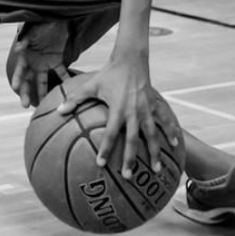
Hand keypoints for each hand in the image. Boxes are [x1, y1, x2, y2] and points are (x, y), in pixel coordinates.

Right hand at [7, 21, 70, 107]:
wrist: (56, 16)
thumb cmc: (41, 21)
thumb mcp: (32, 28)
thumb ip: (25, 37)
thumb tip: (18, 49)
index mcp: (25, 54)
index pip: (20, 69)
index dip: (17, 78)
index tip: (16, 88)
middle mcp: (33, 61)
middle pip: (28, 80)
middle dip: (26, 92)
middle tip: (25, 105)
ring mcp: (44, 62)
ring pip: (42, 81)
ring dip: (43, 92)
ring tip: (45, 105)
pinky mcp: (56, 61)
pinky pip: (60, 73)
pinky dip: (64, 81)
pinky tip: (67, 90)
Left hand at [56, 59, 180, 178]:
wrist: (130, 59)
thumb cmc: (108, 73)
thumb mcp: (90, 85)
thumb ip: (74, 99)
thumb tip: (58, 111)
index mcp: (118, 109)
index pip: (111, 134)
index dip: (105, 149)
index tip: (100, 164)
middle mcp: (134, 112)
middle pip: (133, 141)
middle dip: (131, 159)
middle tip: (128, 176)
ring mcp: (147, 109)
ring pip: (153, 135)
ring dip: (155, 152)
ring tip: (156, 169)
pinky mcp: (156, 104)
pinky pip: (166, 120)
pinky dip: (172, 131)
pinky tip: (176, 145)